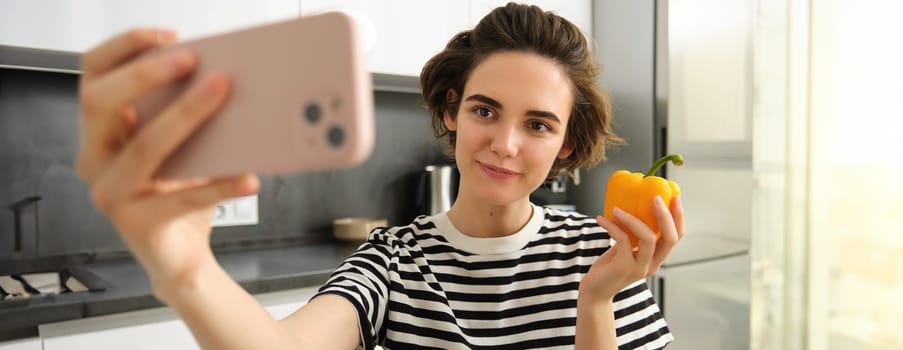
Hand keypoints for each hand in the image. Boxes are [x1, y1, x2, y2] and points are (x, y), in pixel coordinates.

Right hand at [77, 28, 258, 289]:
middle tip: (193, 61)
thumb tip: (224, 76)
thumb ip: (186, 112)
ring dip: (186, 116)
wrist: (180, 255)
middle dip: (146, 75)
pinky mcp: (137, 224)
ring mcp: (110, 193)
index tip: (168, 36)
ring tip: (223, 95)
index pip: (93, 74)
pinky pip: (180, 199)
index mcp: (101, 131)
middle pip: (101, 102)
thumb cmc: (180, 194)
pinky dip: (219, 185)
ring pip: (144, 147)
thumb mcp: (182, 146)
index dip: (125, 48)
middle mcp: (95, 159)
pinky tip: (248, 176)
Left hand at [580, 196, 684, 300]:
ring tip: (617, 209)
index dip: (678, 217)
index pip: (676, 237)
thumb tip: (630, 208)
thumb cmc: (609, 268)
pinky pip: (623, 239)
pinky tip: (601, 219)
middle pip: (670, 238)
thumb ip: (632, 236)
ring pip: (649, 238)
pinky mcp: (624, 267)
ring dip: (633, 219)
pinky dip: (612, 226)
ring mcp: (640, 267)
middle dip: (665, 215)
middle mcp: (652, 265)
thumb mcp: (625, 250)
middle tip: (655, 198)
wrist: (594, 292)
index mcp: (656, 259)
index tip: (674, 197)